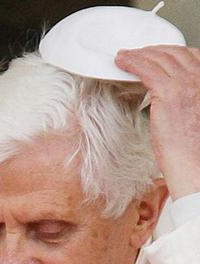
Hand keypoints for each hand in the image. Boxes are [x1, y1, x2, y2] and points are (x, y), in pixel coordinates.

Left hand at [116, 46, 199, 197]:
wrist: (195, 162)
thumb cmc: (194, 148)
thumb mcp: (195, 114)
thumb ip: (188, 100)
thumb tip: (173, 99)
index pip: (191, 56)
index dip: (170, 52)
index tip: (155, 54)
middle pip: (175, 53)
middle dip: (153, 51)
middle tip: (136, 54)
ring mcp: (185, 83)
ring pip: (159, 59)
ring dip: (139, 54)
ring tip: (125, 56)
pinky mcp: (168, 92)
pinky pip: (147, 69)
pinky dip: (132, 62)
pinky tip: (122, 62)